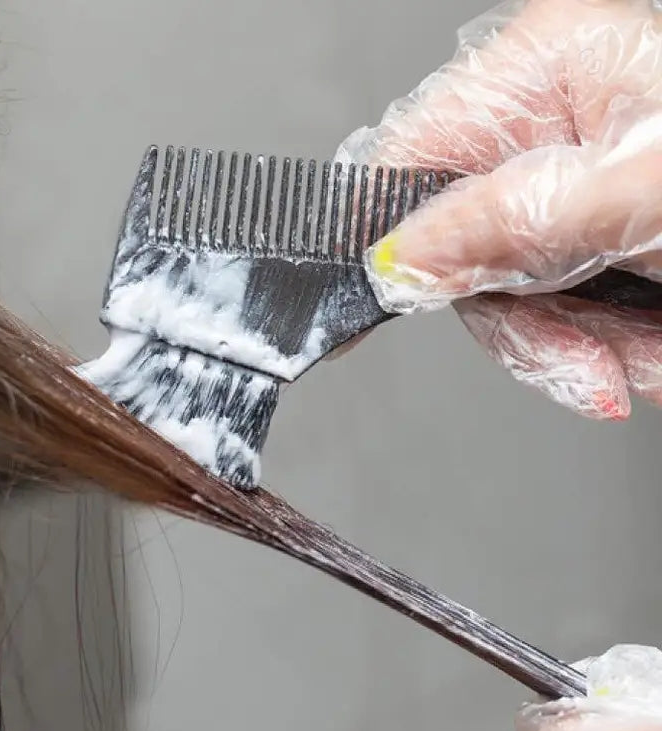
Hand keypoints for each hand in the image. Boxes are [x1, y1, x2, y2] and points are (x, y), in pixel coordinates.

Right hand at [339, 0, 661, 419]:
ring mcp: (569, 183)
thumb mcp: (642, 196)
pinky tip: (651, 351)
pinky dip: (603, 350)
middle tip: (588, 369)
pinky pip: (556, 312)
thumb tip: (400, 259)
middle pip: (460, 249)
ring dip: (578, 349)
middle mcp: (547, 123)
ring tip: (648, 361)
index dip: (388, 239)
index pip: (411, 160)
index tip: (385, 305)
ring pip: (510, 295)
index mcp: (544, 71)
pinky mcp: (594, 235)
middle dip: (530, 326)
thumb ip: (509, 224)